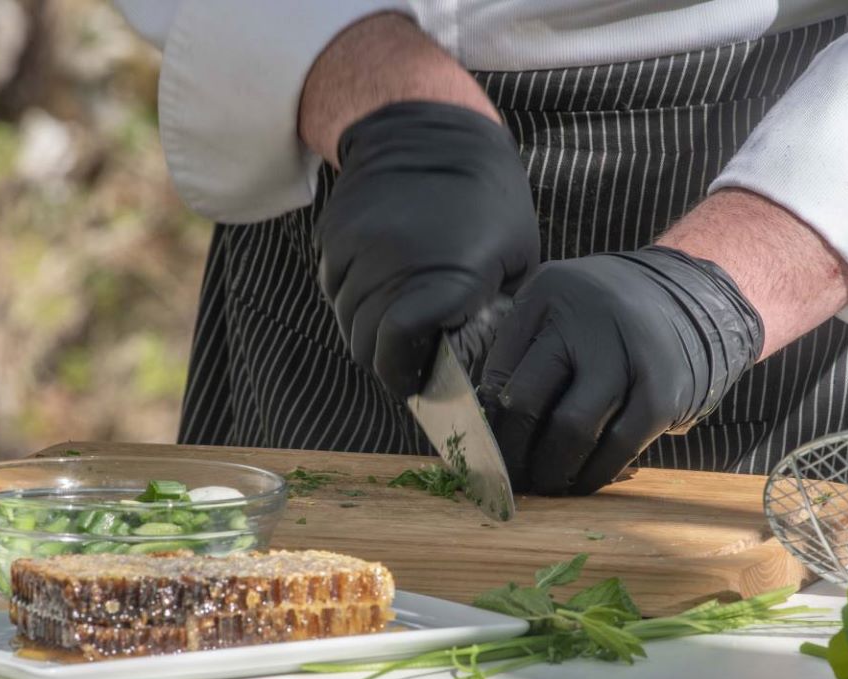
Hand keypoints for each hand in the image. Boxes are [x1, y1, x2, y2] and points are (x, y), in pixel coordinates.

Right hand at [315, 101, 539, 397]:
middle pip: (364, 342)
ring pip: (344, 317)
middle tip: (404, 351)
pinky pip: (332, 286)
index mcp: (447, 278)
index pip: (397, 351)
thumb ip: (490, 314)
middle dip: (383, 356)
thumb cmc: (487, 198)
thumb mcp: (515, 259)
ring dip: (365, 324)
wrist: (431, 129)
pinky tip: (379, 277)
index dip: (402, 375)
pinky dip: (350, 293)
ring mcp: (357, 249)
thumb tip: (469, 362)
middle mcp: (394, 266)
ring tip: (394, 309)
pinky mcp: (334, 235)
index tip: (413, 381)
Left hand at [479, 246, 763, 494]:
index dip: (488, 420)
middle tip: (507, 476)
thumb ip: (520, 347)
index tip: (484, 448)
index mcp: (549, 295)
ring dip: (551, 469)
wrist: (695, 295)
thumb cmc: (605, 312)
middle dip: (512, 451)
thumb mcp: (555, 304)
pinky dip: (595, 472)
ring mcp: (630, 357)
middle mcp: (588, 321)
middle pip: (532, 402)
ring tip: (542, 485)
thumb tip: (484, 416)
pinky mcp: (663, 393)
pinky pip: (619, 446)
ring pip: (574, 430)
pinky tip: (581, 481)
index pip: (501, 370)